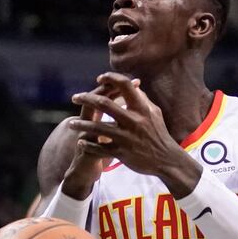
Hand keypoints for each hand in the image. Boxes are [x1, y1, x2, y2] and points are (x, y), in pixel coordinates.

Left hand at [68, 72, 200, 196]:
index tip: (99, 78)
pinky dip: (88, 145)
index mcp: (141, 108)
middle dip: (86, 99)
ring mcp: (126, 137)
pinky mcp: (122, 153)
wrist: (167, 159)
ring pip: (97, 128)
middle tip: (75, 98)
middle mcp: (133, 121)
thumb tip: (133, 84)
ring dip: (81, 125)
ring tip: (71, 124)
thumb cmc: (159, 134)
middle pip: (104, 104)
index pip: (125, 85)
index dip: (110, 78)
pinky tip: (80, 142)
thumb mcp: (154, 113)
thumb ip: (142, 98)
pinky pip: (99, 149)